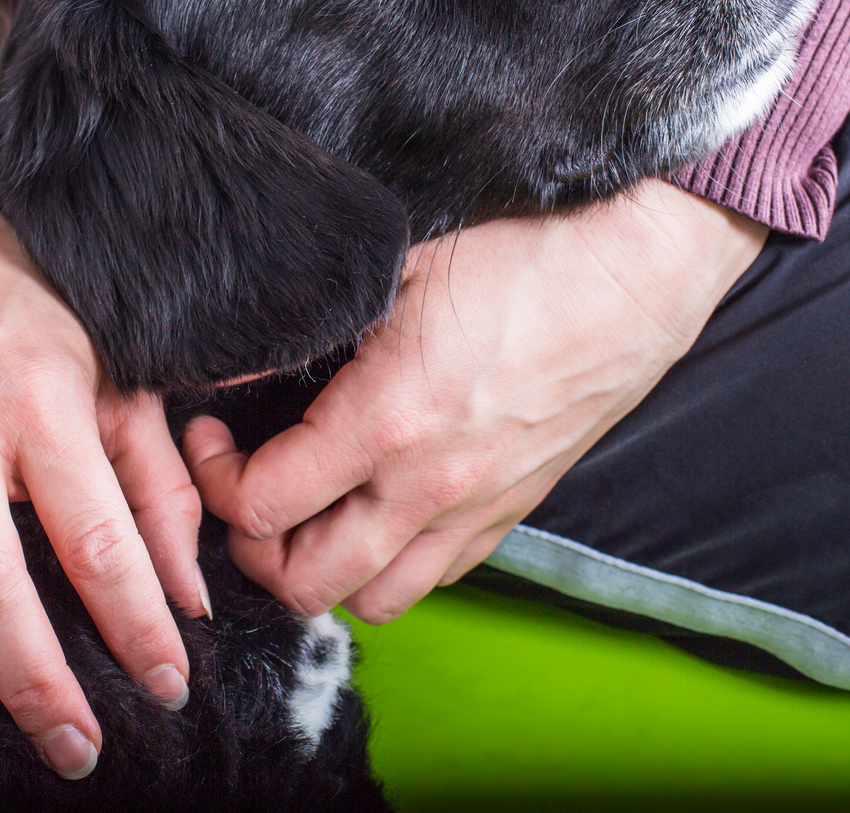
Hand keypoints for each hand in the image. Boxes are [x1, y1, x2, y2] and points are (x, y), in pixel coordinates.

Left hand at [186, 180, 765, 621]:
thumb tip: (229, 370)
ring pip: (372, 599)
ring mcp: (476, 507)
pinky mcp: (513, 509)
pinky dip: (389, 565)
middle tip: (244, 488)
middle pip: (304, 583)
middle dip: (252, 548)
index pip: (262, 507)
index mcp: (389, 419)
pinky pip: (436, 577)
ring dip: (321, 570)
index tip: (211, 438)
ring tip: (305, 514)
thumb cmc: (522, 249)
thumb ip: (306, 324)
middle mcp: (430, 486)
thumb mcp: (393, 263)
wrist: (638, 266)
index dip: (214, 481)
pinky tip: (375, 511)